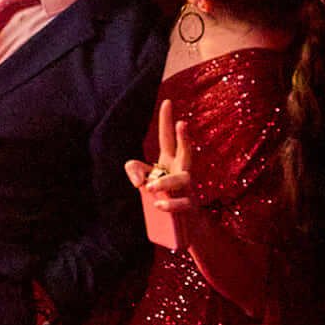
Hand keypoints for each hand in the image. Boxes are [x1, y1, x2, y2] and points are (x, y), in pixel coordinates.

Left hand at [124, 97, 194, 211]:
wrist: (185, 223)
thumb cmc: (164, 195)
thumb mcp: (143, 179)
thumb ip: (134, 170)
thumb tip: (139, 180)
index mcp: (170, 161)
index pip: (167, 138)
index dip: (166, 121)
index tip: (167, 101)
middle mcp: (182, 171)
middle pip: (185, 151)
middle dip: (184, 137)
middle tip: (182, 123)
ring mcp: (188, 188)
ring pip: (183, 179)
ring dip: (166, 182)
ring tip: (150, 188)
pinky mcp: (190, 206)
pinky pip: (183, 203)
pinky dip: (171, 204)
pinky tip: (159, 205)